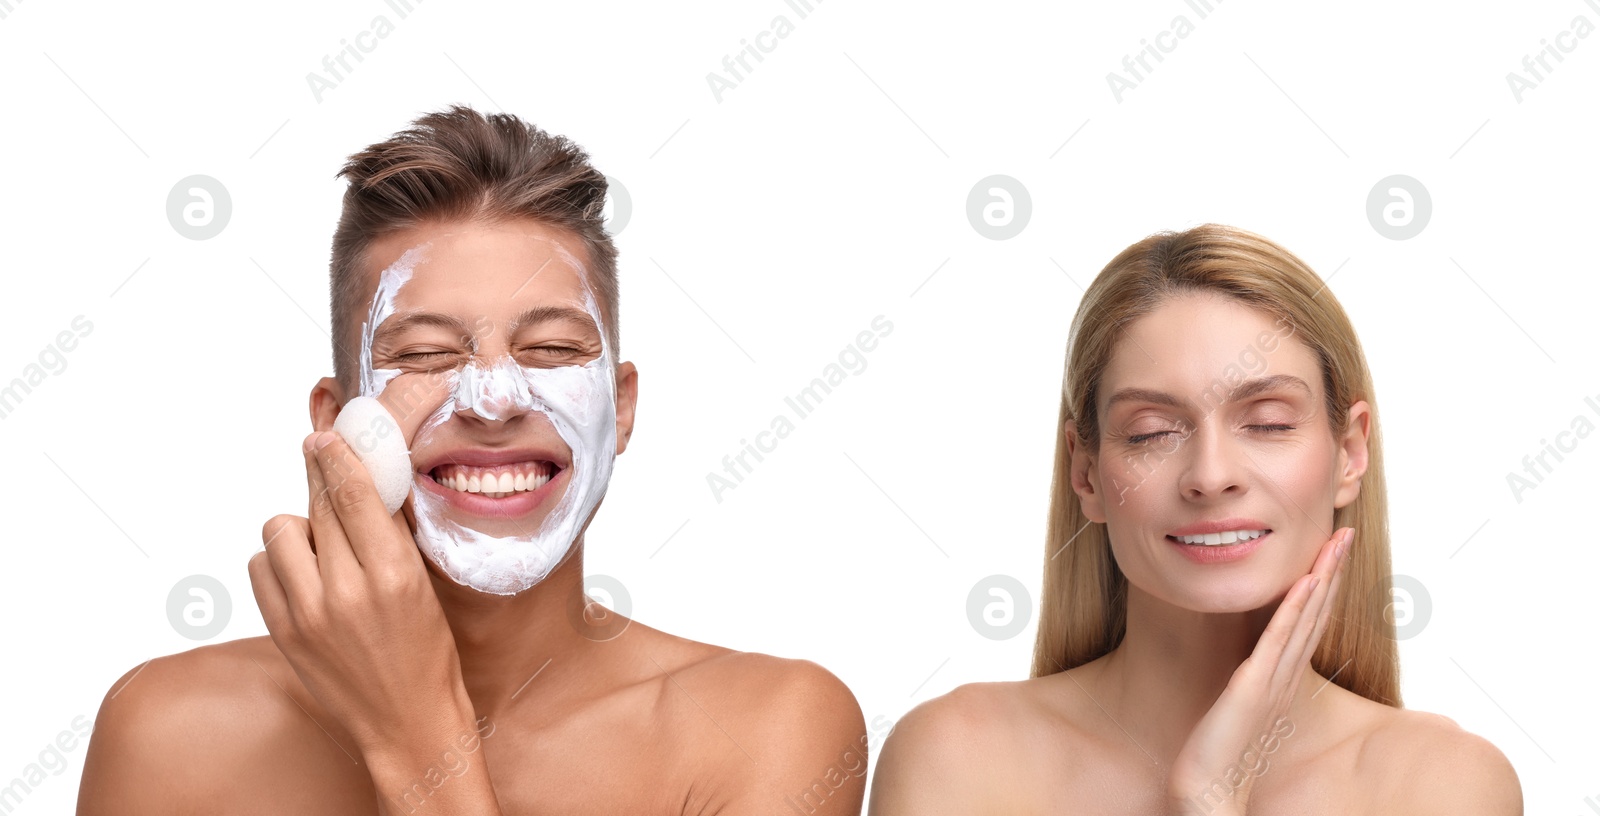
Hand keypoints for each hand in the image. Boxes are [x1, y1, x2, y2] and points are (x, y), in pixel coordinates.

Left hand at [249, 430, 474, 760]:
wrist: (407, 721)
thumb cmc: (426, 653)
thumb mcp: (422, 585)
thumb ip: (387, 535)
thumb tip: (359, 482)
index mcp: (394, 574)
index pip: (355, 495)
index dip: (337, 457)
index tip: (325, 434)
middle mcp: (347, 590)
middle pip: (320, 504)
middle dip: (319, 475)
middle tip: (320, 457)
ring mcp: (308, 612)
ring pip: (281, 530)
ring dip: (300, 528)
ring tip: (322, 546)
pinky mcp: (282, 631)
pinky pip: (260, 567)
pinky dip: (278, 562)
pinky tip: (304, 574)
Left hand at [1165, 526, 1353, 814]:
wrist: (1209, 788)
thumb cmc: (1218, 750)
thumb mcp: (1238, 703)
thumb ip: (1249, 680)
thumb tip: (1249, 663)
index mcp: (1281, 676)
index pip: (1308, 621)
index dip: (1322, 584)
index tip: (1331, 551)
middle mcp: (1284, 674)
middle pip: (1315, 612)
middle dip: (1331, 570)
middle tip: (1345, 532)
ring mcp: (1272, 678)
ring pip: (1305, 618)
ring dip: (1322, 577)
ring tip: (1335, 542)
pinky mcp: (1253, 685)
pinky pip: (1278, 639)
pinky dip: (1295, 609)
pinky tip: (1307, 581)